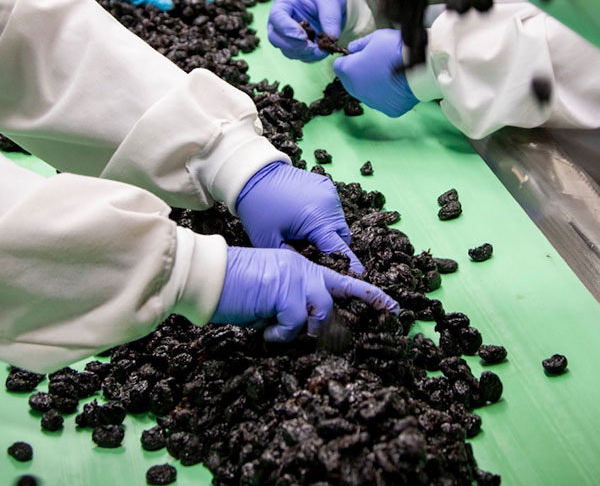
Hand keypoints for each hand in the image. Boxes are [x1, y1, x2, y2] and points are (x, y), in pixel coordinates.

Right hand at [212, 247, 398, 341]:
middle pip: (333, 299)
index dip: (368, 294)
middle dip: (323, 325)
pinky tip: (264, 330)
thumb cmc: (231, 288)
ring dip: (296, 330)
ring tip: (273, 329)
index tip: (392, 307)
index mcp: (299, 265)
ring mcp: (295, 277)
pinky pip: (295, 325)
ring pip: (318, 313)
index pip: (341, 279)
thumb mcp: (268, 295)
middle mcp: (302, 267)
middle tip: (299, 333)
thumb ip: (291, 304)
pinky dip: (279, 335)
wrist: (207, 275)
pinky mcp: (285, 292)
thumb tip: (307, 329)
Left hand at [235, 161, 362, 272]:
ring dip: (329, 232)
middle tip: (313, 254)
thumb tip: (310, 272)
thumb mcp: (270, 243)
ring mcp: (330, 192)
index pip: (339, 250)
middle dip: (333, 248)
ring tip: (307, 234)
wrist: (253, 175)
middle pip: (342, 237)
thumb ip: (294, 260)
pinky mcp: (326, 185)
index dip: (348, 266)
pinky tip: (306, 217)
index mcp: (317, 220)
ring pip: (339, 223)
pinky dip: (325, 217)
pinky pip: (333, 209)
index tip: (358, 278)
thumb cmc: (259, 210)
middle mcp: (329, 205)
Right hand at [267, 0, 347, 61]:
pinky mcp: (295, 45)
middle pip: (275, 37)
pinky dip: (309, 56)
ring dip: (303, 53)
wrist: (328, 1)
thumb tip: (332, 38)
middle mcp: (280, 21)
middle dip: (294, 45)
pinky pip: (298, 55)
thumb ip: (330, 17)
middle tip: (313, 47)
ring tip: (321, 50)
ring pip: (286, 50)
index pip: (277, 17)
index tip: (303, 37)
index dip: (287, 29)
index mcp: (284, 3)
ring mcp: (286, 35)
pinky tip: (322, 52)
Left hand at [333, 29, 419, 117]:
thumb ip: (360, 44)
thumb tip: (352, 49)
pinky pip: (383, 102)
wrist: (420, 66)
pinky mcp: (388, 110)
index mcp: (349, 71)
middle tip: (373, 64)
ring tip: (387, 74)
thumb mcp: (376, 37)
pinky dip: (386, 95)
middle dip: (357, 74)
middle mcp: (356, 90)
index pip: (338, 66)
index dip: (348, 59)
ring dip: (371, 85)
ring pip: (366, 94)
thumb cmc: (395, 48)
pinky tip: (396, 85)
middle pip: (350, 82)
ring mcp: (372, 102)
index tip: (359, 55)